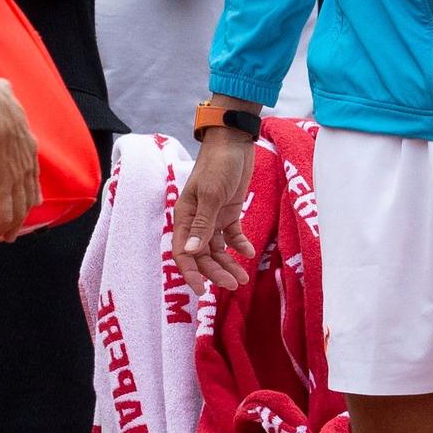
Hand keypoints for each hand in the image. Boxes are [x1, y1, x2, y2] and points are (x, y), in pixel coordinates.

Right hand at [0, 71, 41, 244]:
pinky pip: (4, 216)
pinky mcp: (3, 187)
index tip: (25, 196)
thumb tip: (2, 88)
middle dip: (22, 210)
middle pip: (29, 190)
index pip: (31, 164)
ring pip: (19, 208)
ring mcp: (17, 173)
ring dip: (8, 227)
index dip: (28, 182)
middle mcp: (25, 155)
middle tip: (13, 227)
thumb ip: (0, 90)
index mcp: (23, 133)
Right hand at [172, 128, 256, 294]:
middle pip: (202, 255)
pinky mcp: (229, 212)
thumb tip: (191, 252)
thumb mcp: (211, 194)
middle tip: (234, 284)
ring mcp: (213, 217)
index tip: (201, 291)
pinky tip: (249, 252)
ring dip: (228, 264)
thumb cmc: (218, 164)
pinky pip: (231, 236)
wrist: (234, 141)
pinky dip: (239, 246)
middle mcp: (196, 220)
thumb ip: (202, 224)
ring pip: (217, 249)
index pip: (183, 252)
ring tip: (242, 278)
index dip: (190, 273)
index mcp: (184, 216)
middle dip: (215, 272)